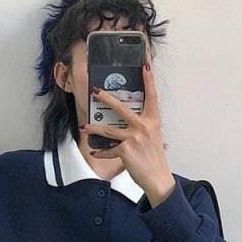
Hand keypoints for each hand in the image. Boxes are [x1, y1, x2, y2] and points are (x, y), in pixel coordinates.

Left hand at [79, 62, 175, 207]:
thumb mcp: (152, 137)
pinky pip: (109, 150)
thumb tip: (126, 120)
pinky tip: (95, 152)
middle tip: (95, 90)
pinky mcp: (126, 150)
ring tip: (84, 127)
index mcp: (152, 120)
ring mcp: (134, 138)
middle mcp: (144, 126)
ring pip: (108, 130)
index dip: (149, 80)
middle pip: (121, 108)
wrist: (158, 177)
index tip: (146, 64)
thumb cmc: (154, 157)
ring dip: (94, 129)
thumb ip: (142, 126)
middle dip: (106, 98)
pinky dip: (102, 153)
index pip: (152, 96)